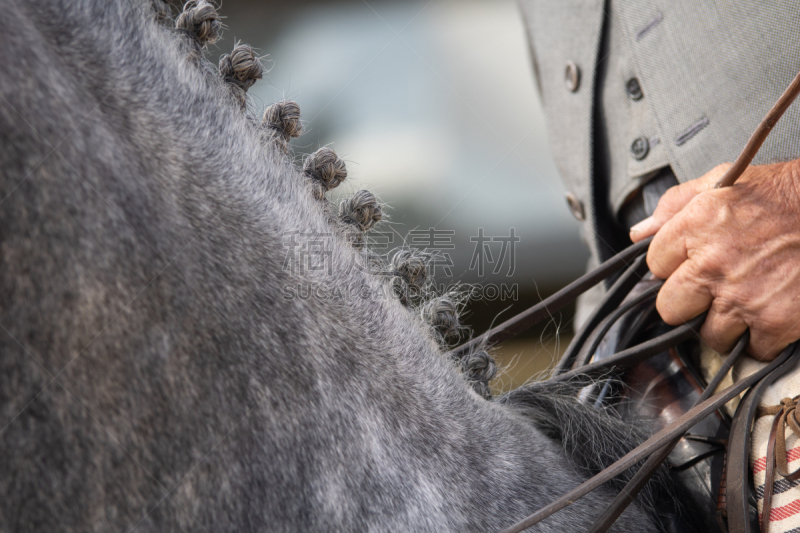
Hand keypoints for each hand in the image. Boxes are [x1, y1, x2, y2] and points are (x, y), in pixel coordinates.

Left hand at [629, 160, 799, 359]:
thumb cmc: (783, 194)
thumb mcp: (723, 181)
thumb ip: (675, 205)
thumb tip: (638, 232)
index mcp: (695, 227)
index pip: (654, 265)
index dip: (672, 266)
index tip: (690, 264)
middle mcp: (713, 265)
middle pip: (670, 309)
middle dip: (688, 303)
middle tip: (711, 292)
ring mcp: (743, 297)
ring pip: (709, 336)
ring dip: (725, 326)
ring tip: (744, 303)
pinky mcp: (776, 321)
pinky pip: (752, 349)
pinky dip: (762, 340)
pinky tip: (770, 316)